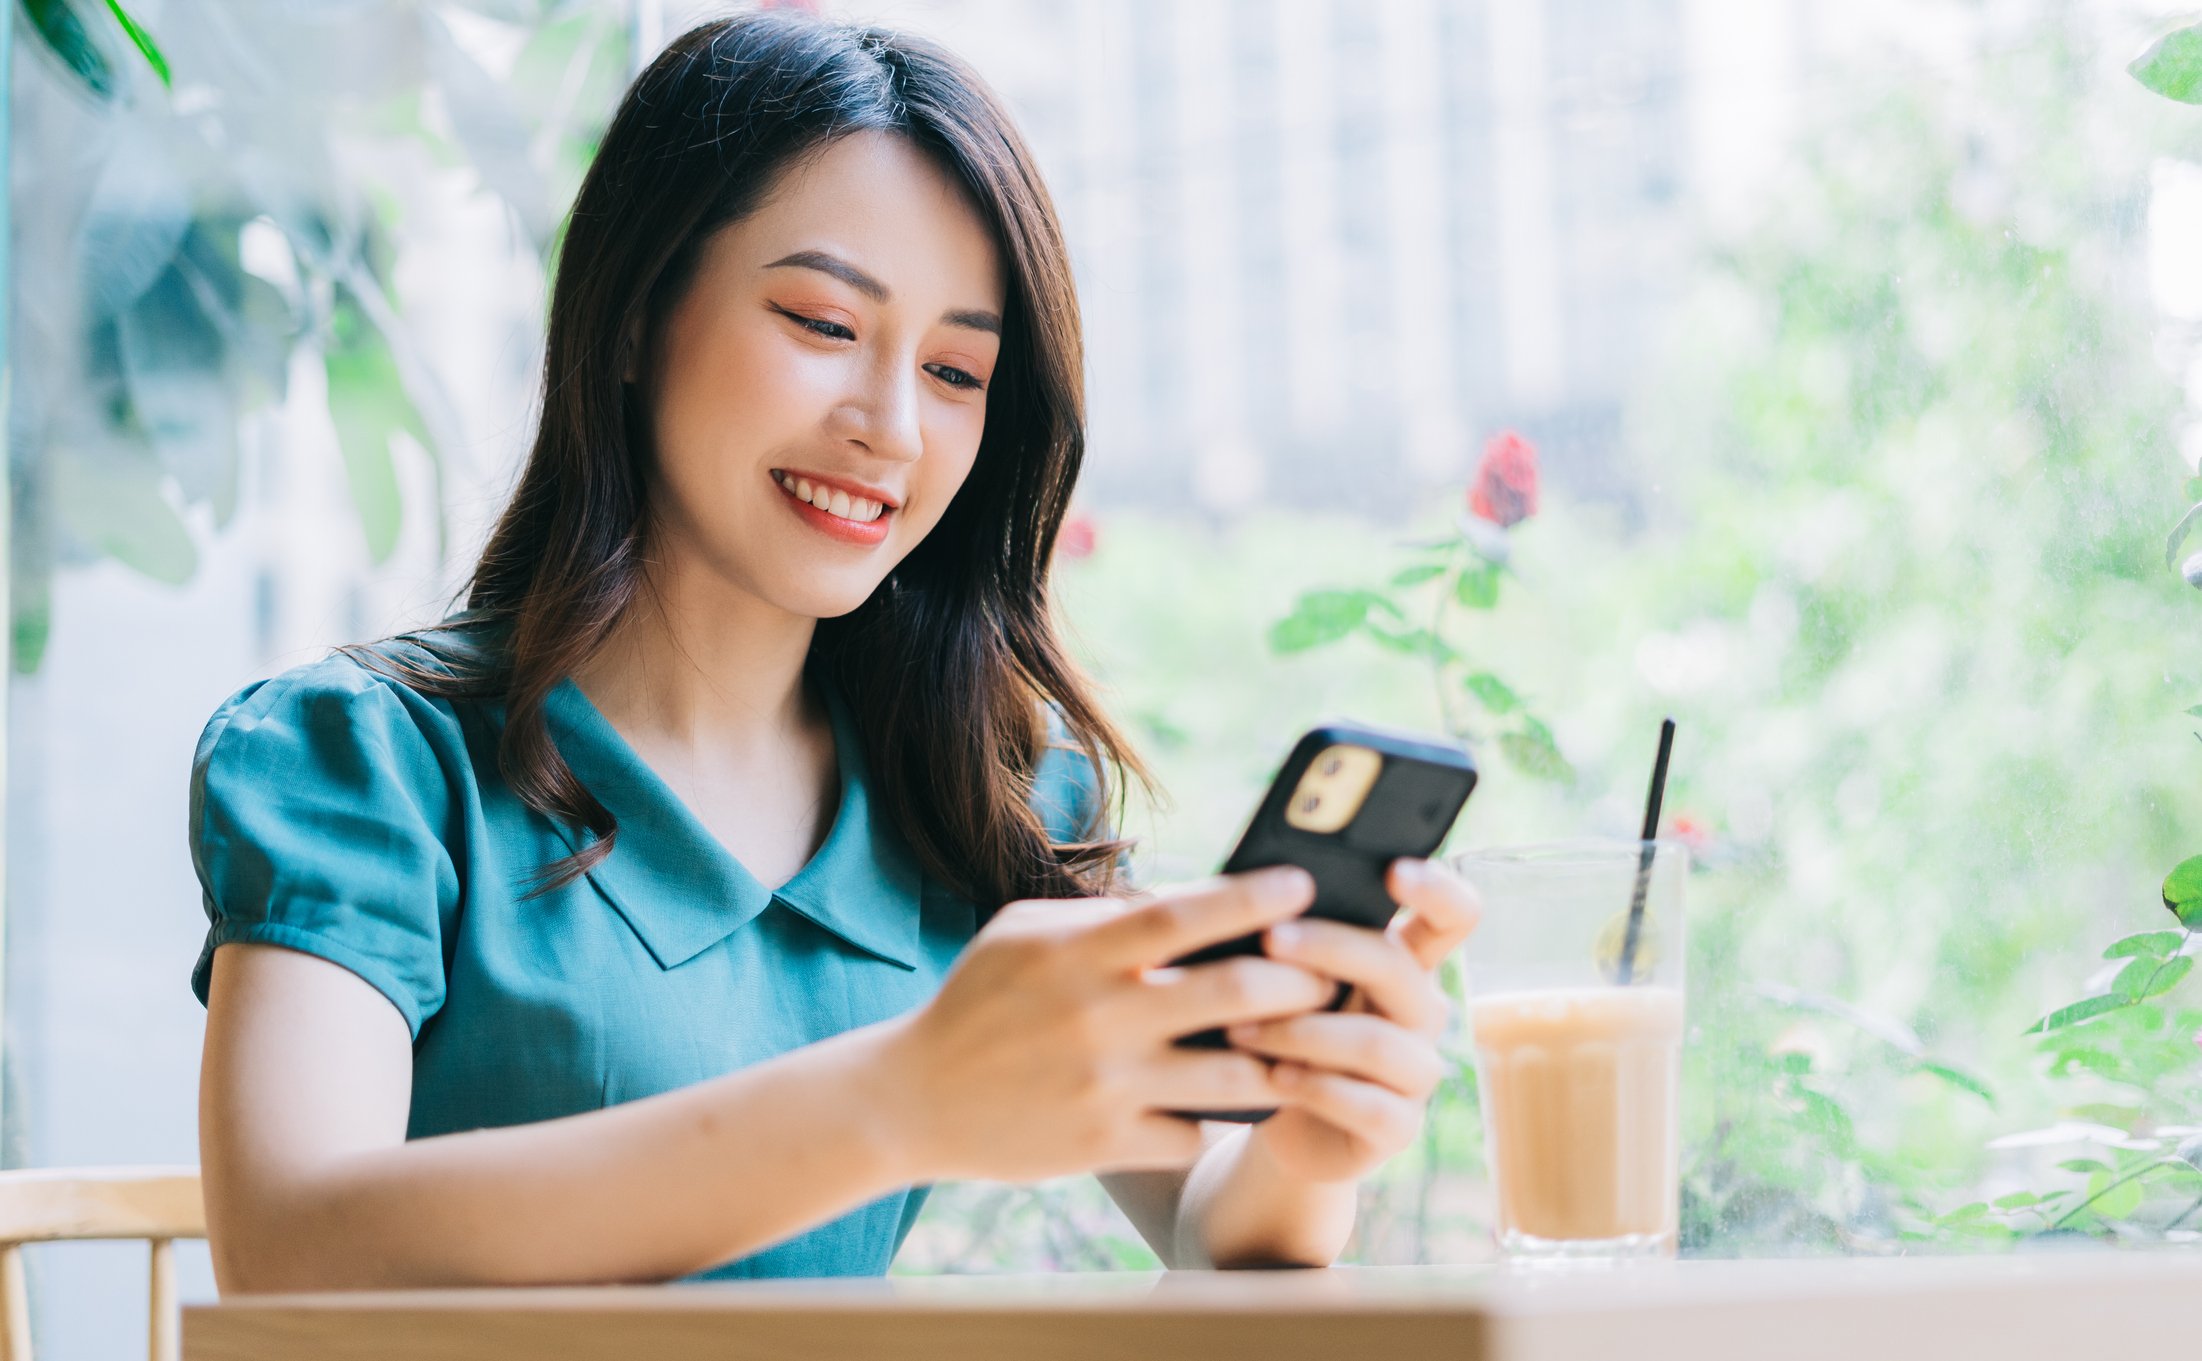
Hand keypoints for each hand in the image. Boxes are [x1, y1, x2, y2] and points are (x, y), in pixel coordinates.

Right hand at [878, 868, 1333, 1182]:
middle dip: (1297, 982)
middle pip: (1230, 994)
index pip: (1183, 915)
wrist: (912, 1100)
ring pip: (1234, 1074)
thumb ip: (1100, 917)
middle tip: (1330, 974)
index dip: (1252, 898)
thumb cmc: (978, 1002)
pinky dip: (1226, 1115)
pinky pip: (1196, 1131)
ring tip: (1315, 1043)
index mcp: (1078, 954)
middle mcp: (1098, 1018)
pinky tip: (1247, 1101)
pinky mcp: (1105, 1144)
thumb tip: (1189, 903)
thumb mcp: (1022, 934)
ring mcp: (1105, 1086)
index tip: (1301, 881)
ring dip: (1284, 1058)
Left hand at [1225, 858, 1480, 1184]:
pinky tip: (1272, 1079)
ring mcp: (1416, 1072)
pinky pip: (1370, 1106)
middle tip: (1269, 939)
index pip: (1453, 916)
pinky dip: (1315, 1088)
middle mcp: (1421, 1012)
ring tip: (1240, 1029)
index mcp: (1403, 962)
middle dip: (1329, 947)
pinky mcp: (1398, 1127)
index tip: (1394, 870)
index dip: (1437, 889)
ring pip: (1377, 1042)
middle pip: (1398, 968)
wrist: (1278, 1120)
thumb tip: (1248, 883)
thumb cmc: (1281, 1028)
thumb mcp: (1287, 977)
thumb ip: (1290, 934)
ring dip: (1301, 1031)